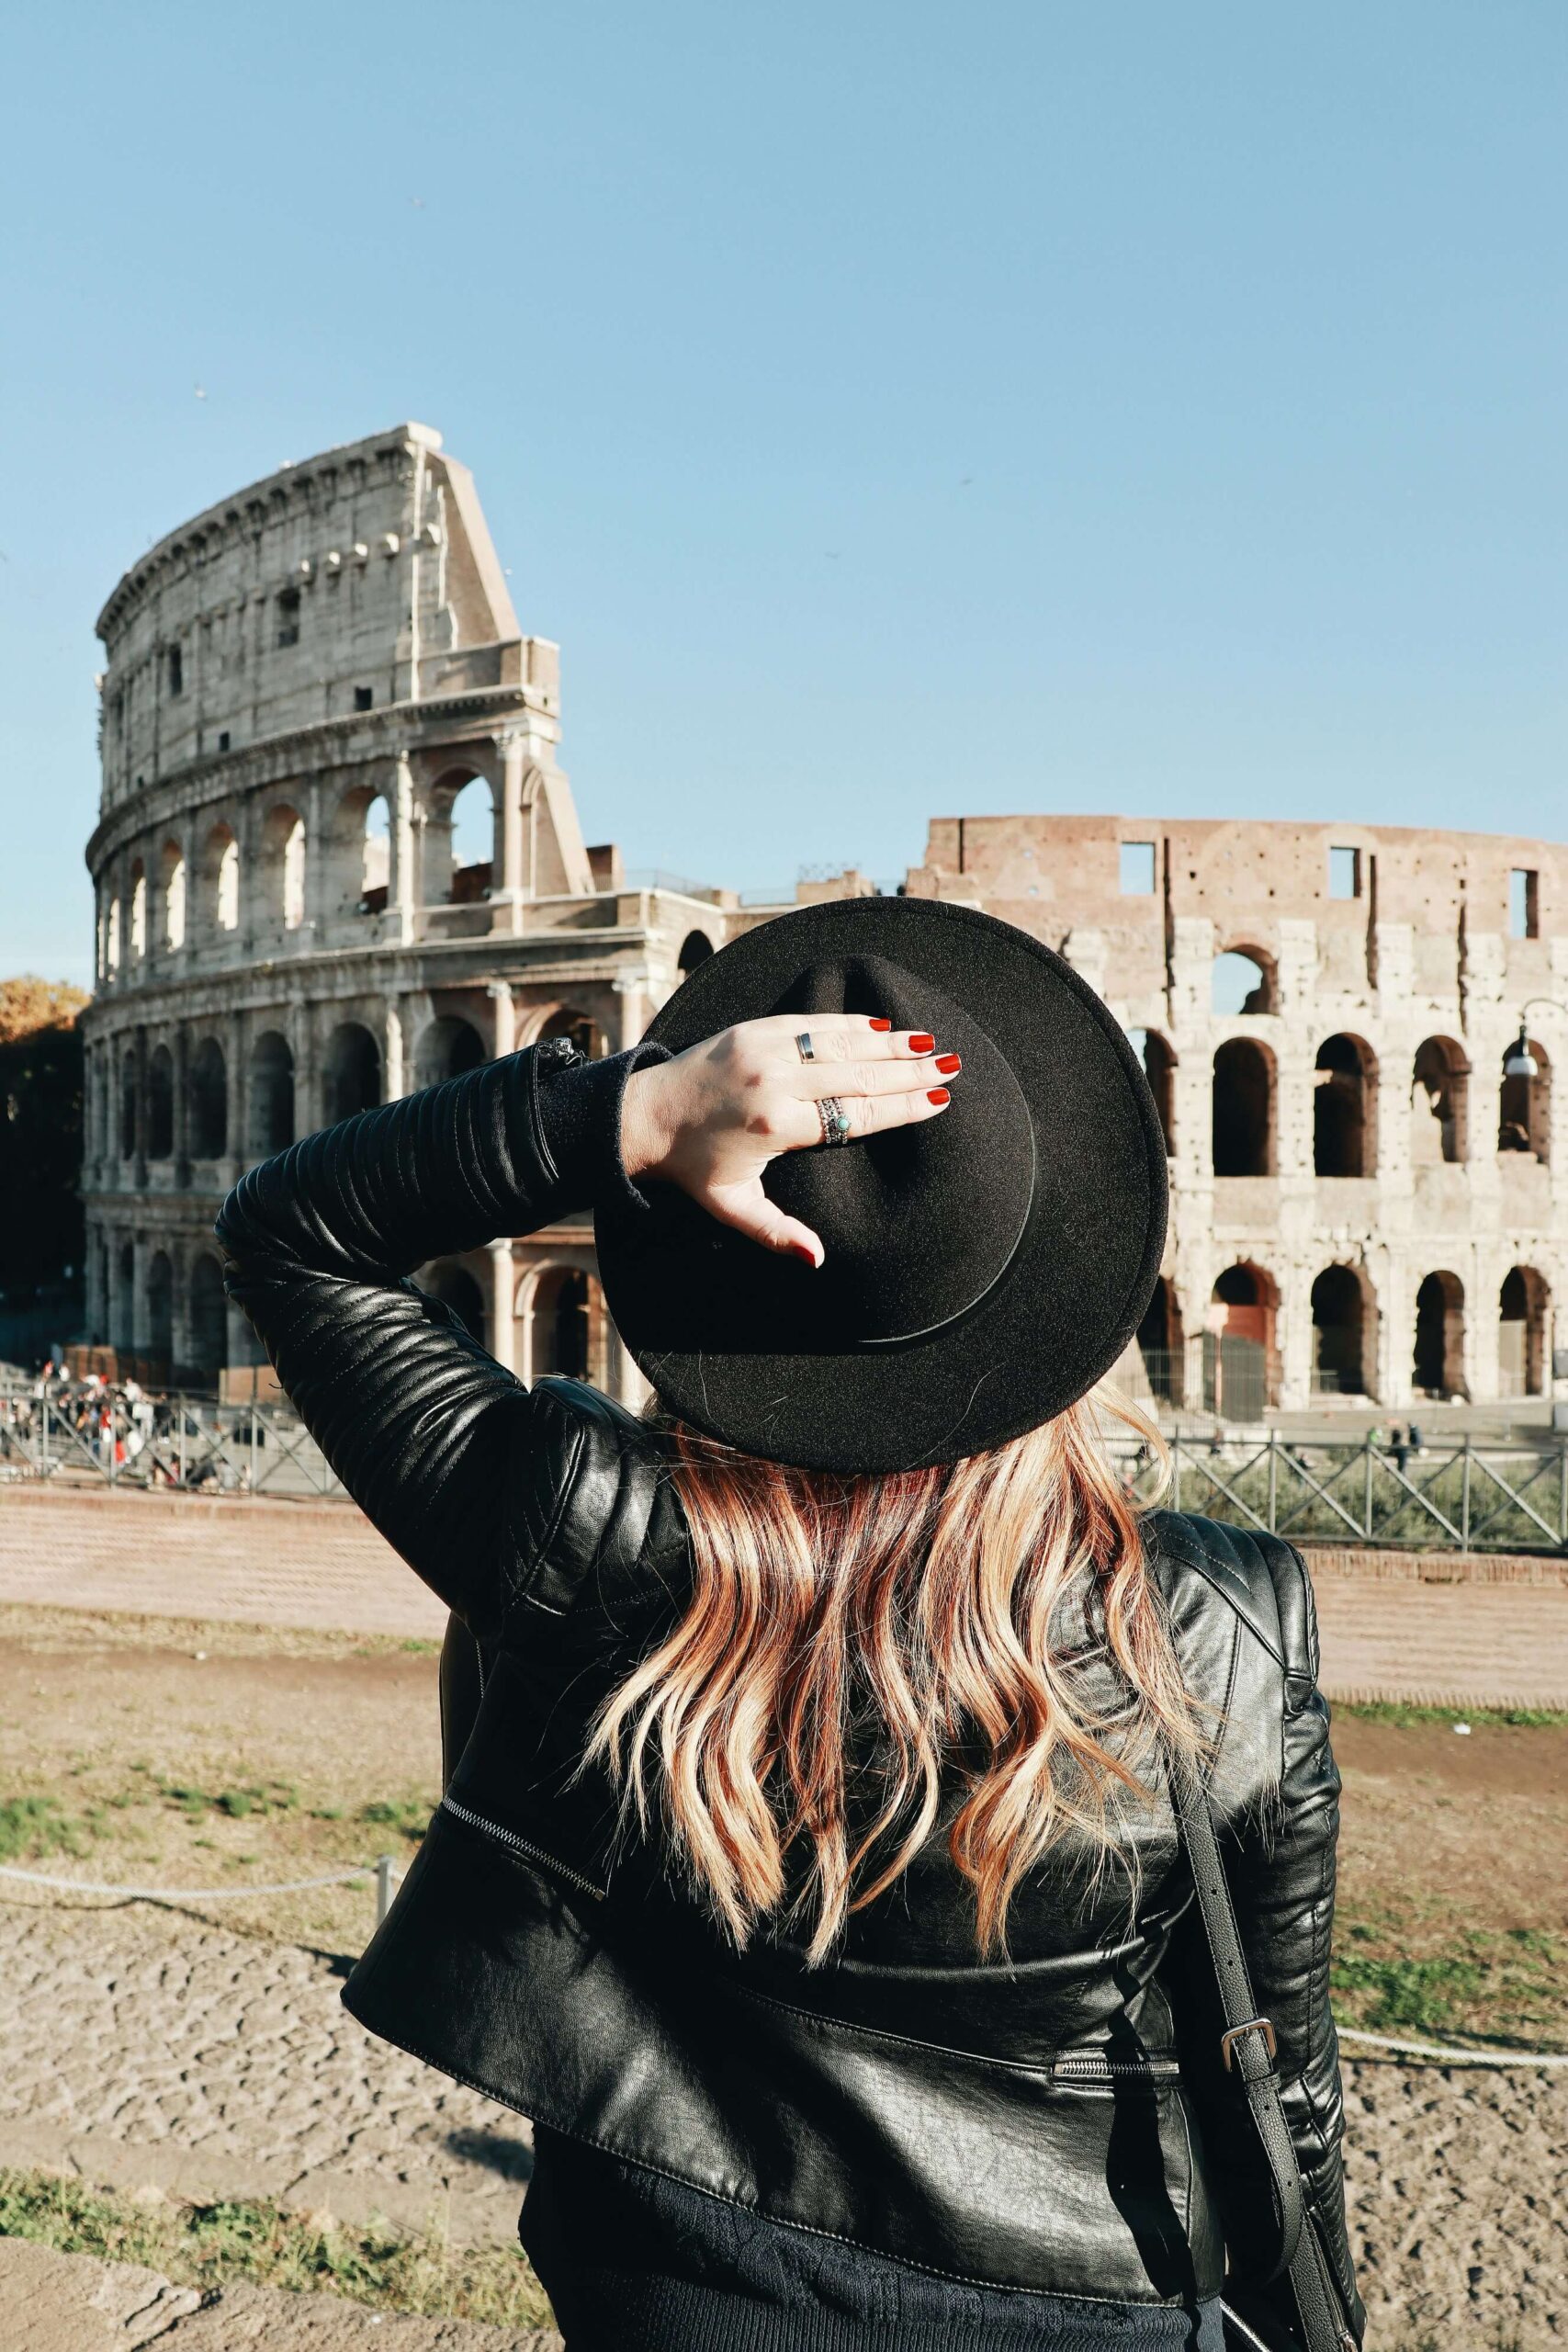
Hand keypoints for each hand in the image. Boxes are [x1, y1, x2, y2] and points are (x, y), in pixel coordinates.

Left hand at [620, 1016, 958, 1263]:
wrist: (644, 1116)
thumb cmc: (692, 1168)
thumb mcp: (731, 1207)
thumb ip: (776, 1232)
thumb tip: (817, 1261)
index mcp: (777, 1125)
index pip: (854, 1115)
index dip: (899, 1108)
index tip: (936, 1102)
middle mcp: (776, 1081)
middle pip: (858, 1075)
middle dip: (908, 1071)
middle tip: (950, 1067)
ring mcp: (766, 1048)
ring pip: (841, 1043)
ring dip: (889, 1043)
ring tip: (929, 1044)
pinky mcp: (755, 1028)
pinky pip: (813, 1022)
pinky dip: (850, 1024)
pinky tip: (882, 1025)